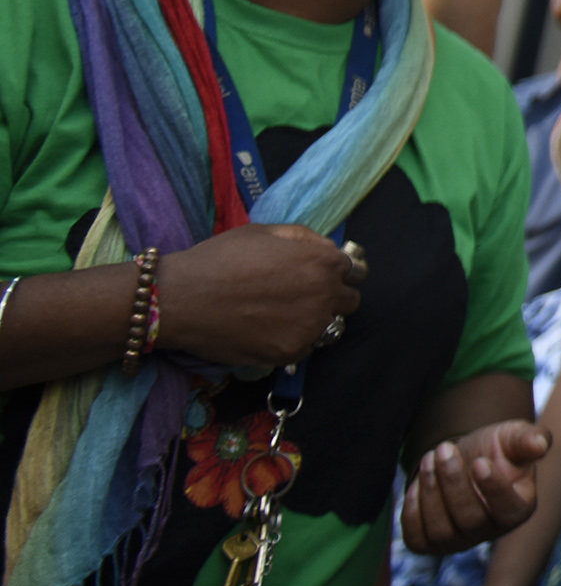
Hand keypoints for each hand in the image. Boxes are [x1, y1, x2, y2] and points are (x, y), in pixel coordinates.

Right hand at [154, 225, 363, 367]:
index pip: (354, 271)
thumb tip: (328, 247)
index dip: (335, 273)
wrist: (180, 299)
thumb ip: (305, 238)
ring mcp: (309, 326)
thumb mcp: (264, 232)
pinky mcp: (290, 352)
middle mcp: (324, 294)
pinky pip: (305, 347)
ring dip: (314, 321)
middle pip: (348, 302)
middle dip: (331, 298)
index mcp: (322, 261)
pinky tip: (266, 330)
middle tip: (300, 298)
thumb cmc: (220, 259)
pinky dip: (292, 340)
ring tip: (280, 315)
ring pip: (328, 327)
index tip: (320, 277)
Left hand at [400, 421, 552, 553]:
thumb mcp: (513, 437)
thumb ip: (530, 438)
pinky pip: (417, 538)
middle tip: (443, 449)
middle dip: (453, 483)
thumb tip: (541, 444)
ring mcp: (459, 542)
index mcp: (518, 509)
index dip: (493, 489)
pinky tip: (417, 483)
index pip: (508, 510)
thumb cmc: (495, 449)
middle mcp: (491, 532)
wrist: (464, 459)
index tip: (479, 462)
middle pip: (470, 520)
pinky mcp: (430, 544)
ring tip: (429, 459)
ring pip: (441, 531)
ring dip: (431, 493)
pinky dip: (412, 511)